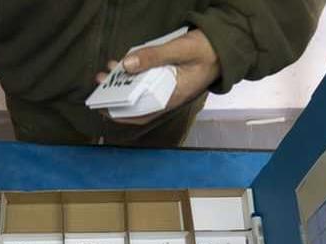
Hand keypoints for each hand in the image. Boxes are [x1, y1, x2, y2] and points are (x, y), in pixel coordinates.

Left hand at [95, 29, 219, 124]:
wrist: (226, 48)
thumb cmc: (206, 51)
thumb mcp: (180, 50)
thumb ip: (154, 56)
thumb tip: (127, 64)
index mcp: (172, 98)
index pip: (141, 114)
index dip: (120, 113)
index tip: (103, 107)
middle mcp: (167, 97)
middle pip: (136, 102)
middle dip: (115, 95)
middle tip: (100, 83)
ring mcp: (166, 89)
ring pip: (139, 91)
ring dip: (122, 83)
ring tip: (107, 72)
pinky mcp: (166, 79)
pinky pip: (145, 82)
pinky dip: (133, 75)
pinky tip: (124, 64)